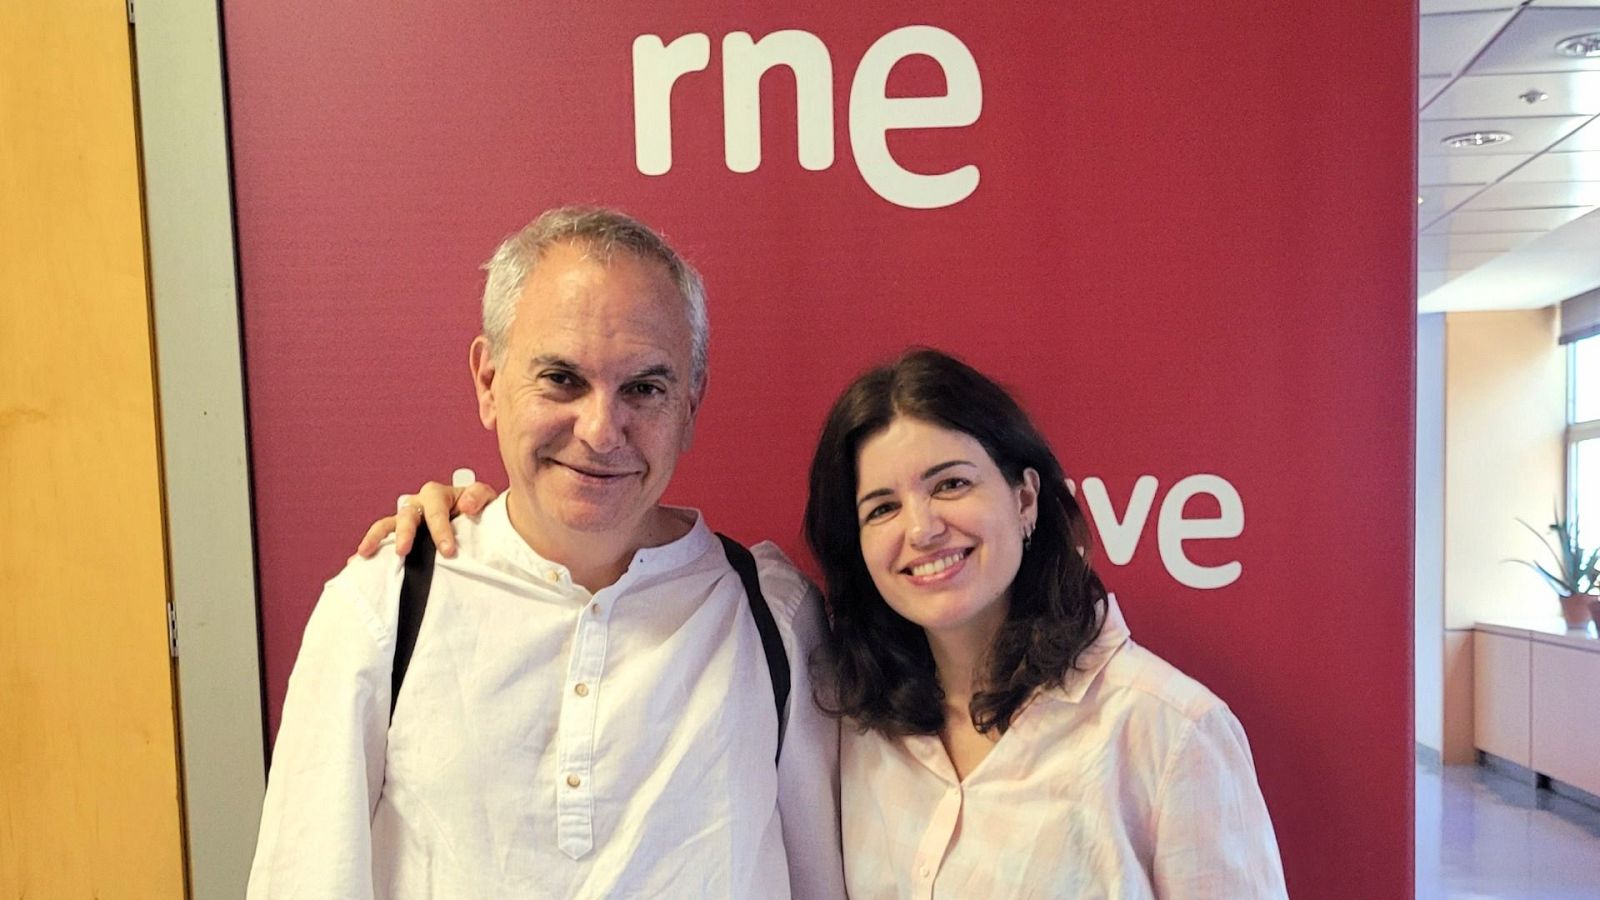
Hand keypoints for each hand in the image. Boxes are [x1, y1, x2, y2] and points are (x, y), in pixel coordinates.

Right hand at [356, 469, 499, 558]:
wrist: (474, 517)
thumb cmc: (476, 507)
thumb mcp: (484, 497)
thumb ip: (478, 497)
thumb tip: (467, 506)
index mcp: (436, 494)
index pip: (436, 511)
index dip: (441, 531)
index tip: (448, 551)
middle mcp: (416, 504)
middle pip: (406, 516)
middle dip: (405, 534)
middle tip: (404, 551)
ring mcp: (405, 519)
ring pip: (386, 525)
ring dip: (375, 538)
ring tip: (364, 553)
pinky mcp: (399, 533)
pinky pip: (381, 539)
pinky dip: (370, 548)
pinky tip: (356, 562)